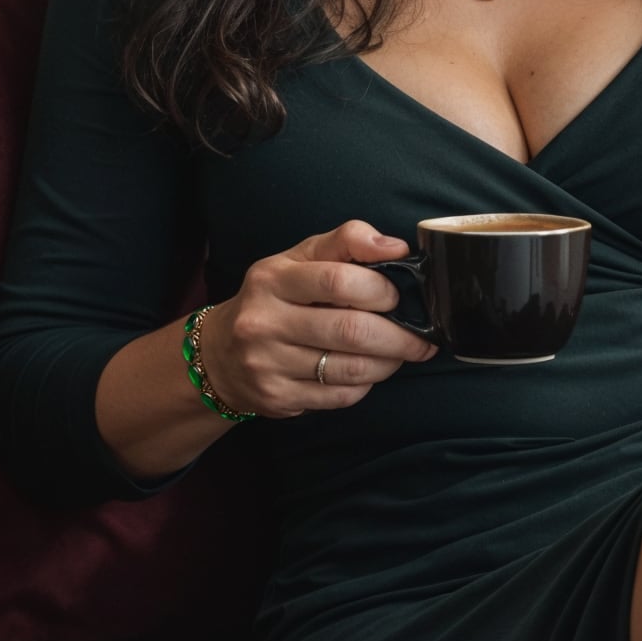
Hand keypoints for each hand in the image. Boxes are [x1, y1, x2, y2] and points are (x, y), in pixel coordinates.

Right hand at [197, 220, 436, 417]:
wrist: (219, 354)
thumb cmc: (274, 297)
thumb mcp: (300, 257)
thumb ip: (347, 242)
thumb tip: (397, 248)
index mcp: (272, 279)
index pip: (338, 280)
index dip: (379, 289)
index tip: (399, 295)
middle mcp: (264, 322)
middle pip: (350, 330)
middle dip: (399, 336)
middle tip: (421, 337)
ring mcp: (267, 364)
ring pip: (350, 368)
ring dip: (388, 362)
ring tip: (402, 354)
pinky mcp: (277, 398)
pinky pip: (339, 396)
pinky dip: (365, 385)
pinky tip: (369, 372)